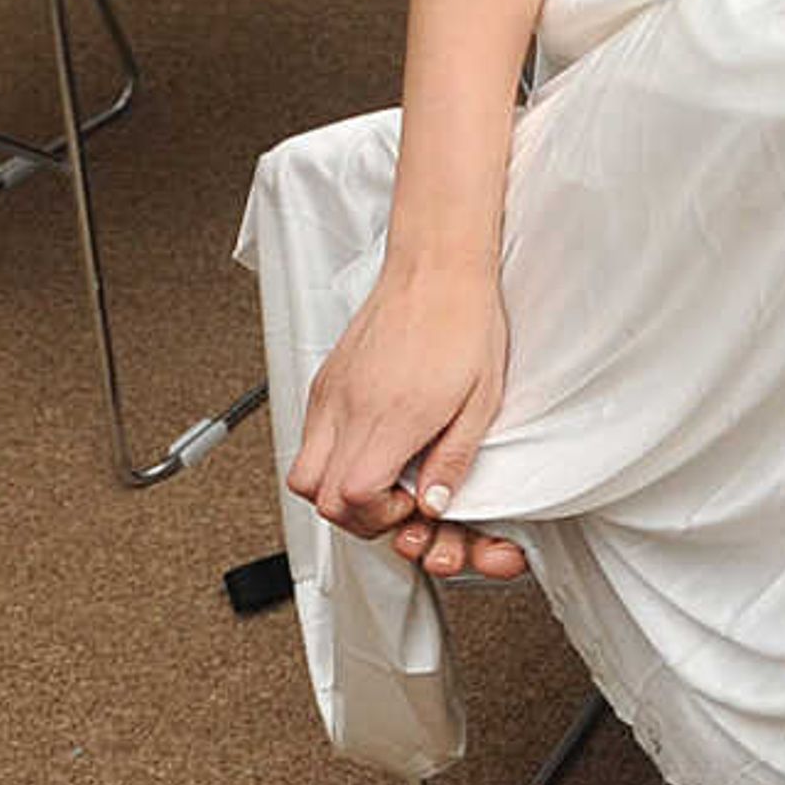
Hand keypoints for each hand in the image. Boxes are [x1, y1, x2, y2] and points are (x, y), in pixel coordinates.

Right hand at [286, 260, 527, 582]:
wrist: (438, 268)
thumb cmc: (464, 322)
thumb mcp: (482, 402)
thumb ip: (453, 459)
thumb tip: (434, 503)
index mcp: (390, 416)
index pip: (350, 497)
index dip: (379, 516)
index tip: (411, 503)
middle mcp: (348, 407)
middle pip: (316, 495)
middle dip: (354, 514)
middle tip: (394, 500)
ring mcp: (330, 393)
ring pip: (302, 471)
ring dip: (336, 488)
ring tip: (381, 476)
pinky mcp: (325, 380)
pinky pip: (308, 436)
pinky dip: (330, 456)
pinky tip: (370, 443)